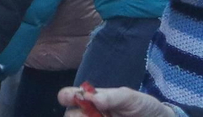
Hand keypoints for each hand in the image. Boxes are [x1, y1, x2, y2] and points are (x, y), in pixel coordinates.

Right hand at [58, 84, 179, 116]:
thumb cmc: (144, 106)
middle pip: (71, 115)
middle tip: (90, 116)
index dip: (66, 96)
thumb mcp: (131, 97)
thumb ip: (113, 97)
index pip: (70, 96)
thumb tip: (91, 97)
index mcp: (93, 100)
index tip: (68, 99)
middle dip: (76, 115)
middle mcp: (91, 114)